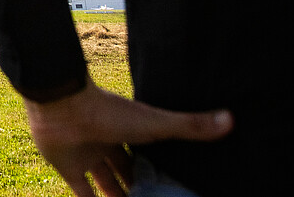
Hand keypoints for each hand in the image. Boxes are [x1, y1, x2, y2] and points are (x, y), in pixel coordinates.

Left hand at [25, 82, 229, 196]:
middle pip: (126, 171)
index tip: (170, 187)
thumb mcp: (155, 124)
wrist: (62, 106)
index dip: (157, 171)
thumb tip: (231, 120)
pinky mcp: (67, 168)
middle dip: (139, 188)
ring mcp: (87, 155)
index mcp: (129, 130)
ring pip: (105, 183)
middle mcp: (107, 143)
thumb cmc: (110, 112)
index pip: (146, 156)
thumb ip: (190, 126)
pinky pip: (82, 193)